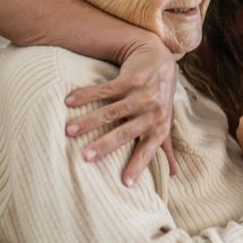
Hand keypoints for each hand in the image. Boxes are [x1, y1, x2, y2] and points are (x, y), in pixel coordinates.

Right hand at [63, 38, 178, 184]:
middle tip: (85, 157)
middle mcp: (153, 112)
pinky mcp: (130, 79)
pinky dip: (86, 95)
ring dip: (88, 121)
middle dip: (105, 146)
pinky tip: (68, 101)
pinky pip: (105, 90)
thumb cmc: (160, 98)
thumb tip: (174, 174)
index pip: (147, 150)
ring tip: (68, 131)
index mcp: (159, 128)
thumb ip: (166, 148)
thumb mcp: (165, 122)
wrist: (159, 59)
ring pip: (111, 111)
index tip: (125, 183)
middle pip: (125, 132)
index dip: (137, 166)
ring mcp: (142, 95)